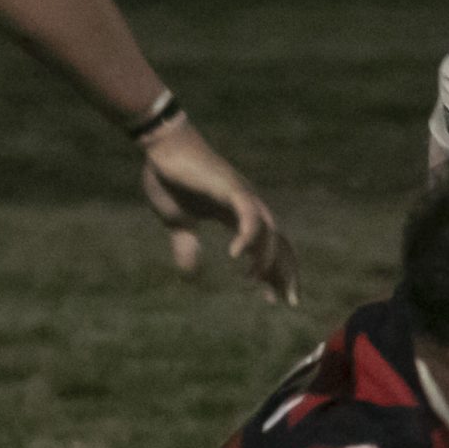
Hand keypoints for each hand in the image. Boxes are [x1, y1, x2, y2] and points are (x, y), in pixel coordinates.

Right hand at [140, 118, 298, 303]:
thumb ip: (186, 245)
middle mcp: (247, 204)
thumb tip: (190, 275)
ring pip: (268, 231)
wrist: (160, 146)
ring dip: (265, 258)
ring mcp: (242, 195)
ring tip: (252, 281)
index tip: (274, 300)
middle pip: (278, 241)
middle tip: (288, 300)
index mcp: (237, 213)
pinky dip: (249, 236)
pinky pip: (249, 215)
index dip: (273, 272)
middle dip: (285, 272)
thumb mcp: (177, 222)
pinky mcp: (231, 188)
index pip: (267, 246)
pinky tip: (237, 256)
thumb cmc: (168, 177)